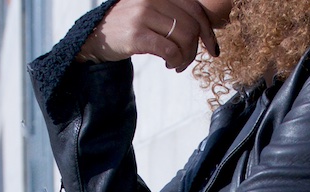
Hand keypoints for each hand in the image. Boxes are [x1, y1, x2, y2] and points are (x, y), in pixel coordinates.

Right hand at [79, 0, 218, 72]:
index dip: (208, 30)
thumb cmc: (129, 26)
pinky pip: (170, 50)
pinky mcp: (137, 35)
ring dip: (185, 58)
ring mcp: (143, 15)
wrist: (98, 35)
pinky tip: (170, 65)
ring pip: (183, 39)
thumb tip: (205, 30)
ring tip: (177, 64)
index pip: (195, 8)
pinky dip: (175, 61)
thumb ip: (173, 13)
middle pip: (191, 26)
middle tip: (186, 61)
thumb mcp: (152, 10)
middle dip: (194, 49)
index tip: (211, 48)